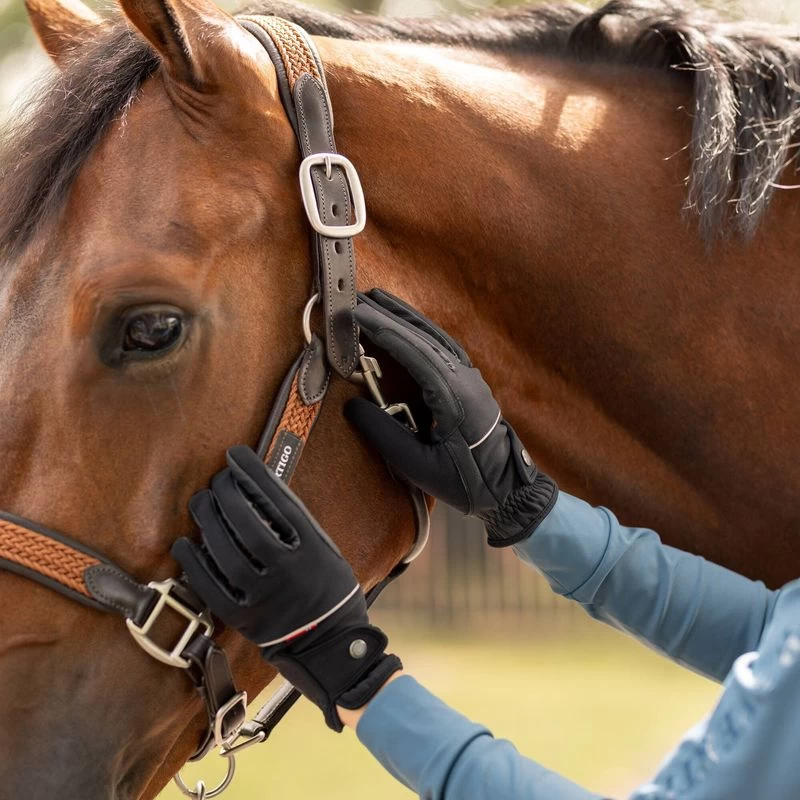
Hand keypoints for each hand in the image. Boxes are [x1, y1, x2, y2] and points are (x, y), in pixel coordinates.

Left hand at [172, 446, 401, 730]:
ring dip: (208, 522)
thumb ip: (294, 521)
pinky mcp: (243, 618)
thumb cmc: (327, 585)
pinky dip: (194, 562)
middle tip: (217, 480)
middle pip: (247, 525)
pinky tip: (185, 543)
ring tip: (201, 502)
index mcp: (312, 548)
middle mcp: (288, 571)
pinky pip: (210, 587)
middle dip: (226, 495)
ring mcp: (264, 596)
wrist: (328, 640)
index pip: (278, 502)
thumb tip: (256, 486)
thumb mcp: (323, 546)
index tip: (236, 454)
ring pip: (226, 553)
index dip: (254, 475)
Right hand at [345, 290, 557, 546]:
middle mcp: (463, 377)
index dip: (382, 329)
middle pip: (422, 336)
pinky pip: (441, 346)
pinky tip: (405, 324)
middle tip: (357, 296)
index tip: (355, 313)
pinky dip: (419, 330)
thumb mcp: (418, 465)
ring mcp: (469, 376)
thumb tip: (351, 407)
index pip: (412, 351)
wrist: (507, 487)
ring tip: (377, 300)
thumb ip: (384, 435)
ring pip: (433, 336)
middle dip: (388, 314)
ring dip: (404, 316)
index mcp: (453, 394)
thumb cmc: (465, 480)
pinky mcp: (469, 381)